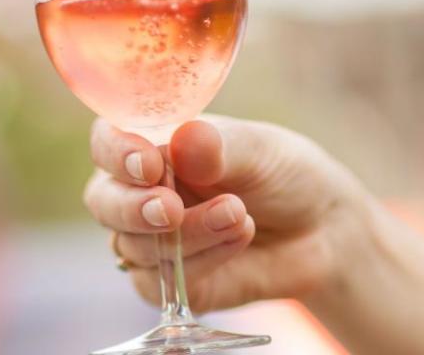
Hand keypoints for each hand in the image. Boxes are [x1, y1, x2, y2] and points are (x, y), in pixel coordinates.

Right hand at [84, 115, 374, 311]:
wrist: (320, 228)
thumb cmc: (281, 172)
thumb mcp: (259, 148)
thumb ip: (219, 146)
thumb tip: (185, 142)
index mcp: (151, 143)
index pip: (107, 142)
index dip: (117, 153)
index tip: (149, 164)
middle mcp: (140, 190)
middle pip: (103, 201)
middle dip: (134, 208)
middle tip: (173, 210)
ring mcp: (151, 238)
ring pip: (133, 245)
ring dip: (188, 233)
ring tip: (240, 215)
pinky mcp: (168, 280)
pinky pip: (158, 281)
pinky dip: (199, 262)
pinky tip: (237, 239)